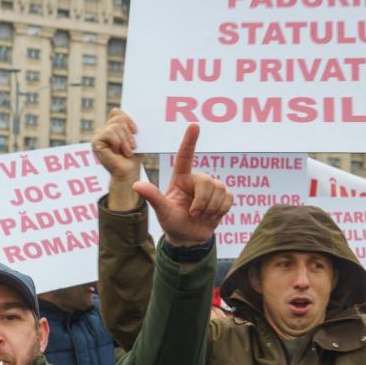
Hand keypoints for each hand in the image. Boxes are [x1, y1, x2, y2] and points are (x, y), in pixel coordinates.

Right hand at [92, 109, 140, 209]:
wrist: (129, 172)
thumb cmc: (133, 156)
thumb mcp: (134, 137)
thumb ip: (129, 125)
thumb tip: (133, 112)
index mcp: (112, 127)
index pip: (117, 113)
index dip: (128, 119)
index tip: (136, 131)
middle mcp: (103, 130)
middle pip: (118, 118)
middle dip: (128, 132)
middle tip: (131, 146)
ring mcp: (98, 136)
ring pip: (114, 126)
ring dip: (124, 140)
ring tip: (126, 151)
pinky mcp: (95, 142)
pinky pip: (109, 133)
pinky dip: (117, 142)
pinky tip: (118, 152)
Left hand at [133, 125, 232, 245]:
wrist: (188, 238)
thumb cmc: (172, 222)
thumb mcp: (162, 211)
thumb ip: (153, 197)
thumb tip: (136, 185)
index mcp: (180, 178)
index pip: (185, 156)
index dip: (189, 141)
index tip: (194, 126)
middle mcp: (196, 179)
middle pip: (208, 181)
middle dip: (202, 201)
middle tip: (194, 214)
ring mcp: (211, 187)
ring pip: (220, 189)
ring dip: (210, 208)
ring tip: (201, 216)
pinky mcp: (223, 196)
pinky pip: (229, 198)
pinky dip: (221, 210)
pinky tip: (212, 215)